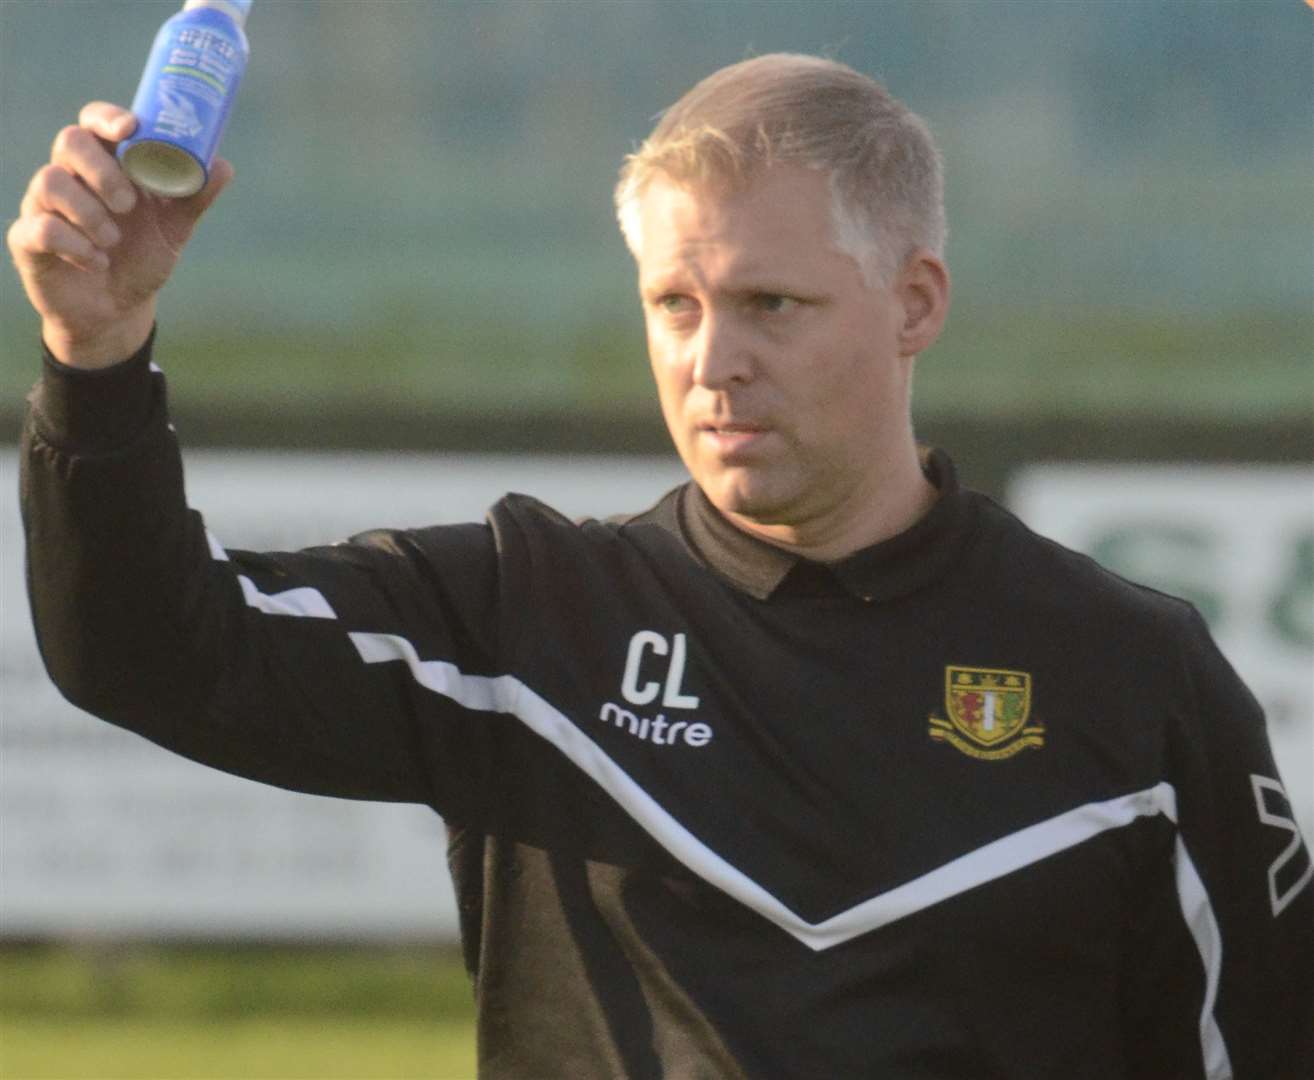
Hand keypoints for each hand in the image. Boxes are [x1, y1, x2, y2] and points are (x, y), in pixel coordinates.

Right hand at [6, 102, 233, 368]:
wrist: (117, 310)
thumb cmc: (141, 258)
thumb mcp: (174, 230)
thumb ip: (194, 198)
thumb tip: (223, 166)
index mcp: (105, 164)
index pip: (94, 121)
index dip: (108, 117)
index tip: (130, 130)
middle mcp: (71, 177)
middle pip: (70, 141)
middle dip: (103, 171)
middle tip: (128, 204)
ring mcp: (44, 205)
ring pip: (50, 182)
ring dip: (90, 213)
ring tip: (113, 241)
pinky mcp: (28, 239)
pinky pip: (40, 227)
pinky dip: (74, 245)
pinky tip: (96, 262)